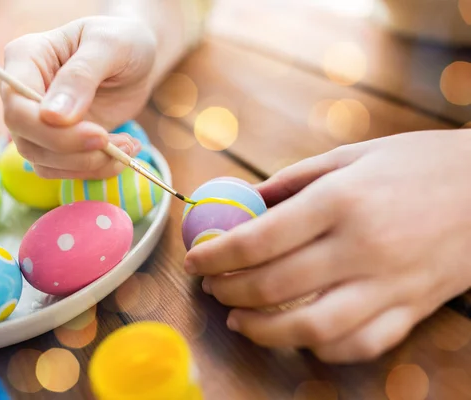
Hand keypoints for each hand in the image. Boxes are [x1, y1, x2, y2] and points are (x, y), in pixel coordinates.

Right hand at [0, 16, 156, 178]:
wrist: (137, 56)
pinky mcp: (57, 142)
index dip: (50, 130)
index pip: (17, 107)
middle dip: (74, 152)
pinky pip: (63, 169)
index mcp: (26, 58)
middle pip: (26, 139)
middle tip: (121, 145)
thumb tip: (53, 117)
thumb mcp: (109, 46)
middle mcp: (22, 93)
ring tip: (128, 147)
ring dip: (89, 164)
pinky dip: (94, 170)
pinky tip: (123, 153)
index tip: (99, 134)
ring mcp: (37, 121)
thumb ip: (81, 76)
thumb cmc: (121, 41)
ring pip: (43, 162)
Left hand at [184, 130, 470, 362]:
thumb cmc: (417, 163)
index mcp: (341, 201)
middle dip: (229, 292)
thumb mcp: (351, 156)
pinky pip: (358, 344)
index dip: (216, 255)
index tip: (195, 261)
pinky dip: (319, 346)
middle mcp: (362, 247)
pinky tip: (297, 333)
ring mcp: (389, 285)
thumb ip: (292, 181)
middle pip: (275, 287)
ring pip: (311, 328)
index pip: (259, 240)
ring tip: (238, 319)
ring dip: (262, 330)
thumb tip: (244, 202)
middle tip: (212, 287)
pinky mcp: (412, 309)